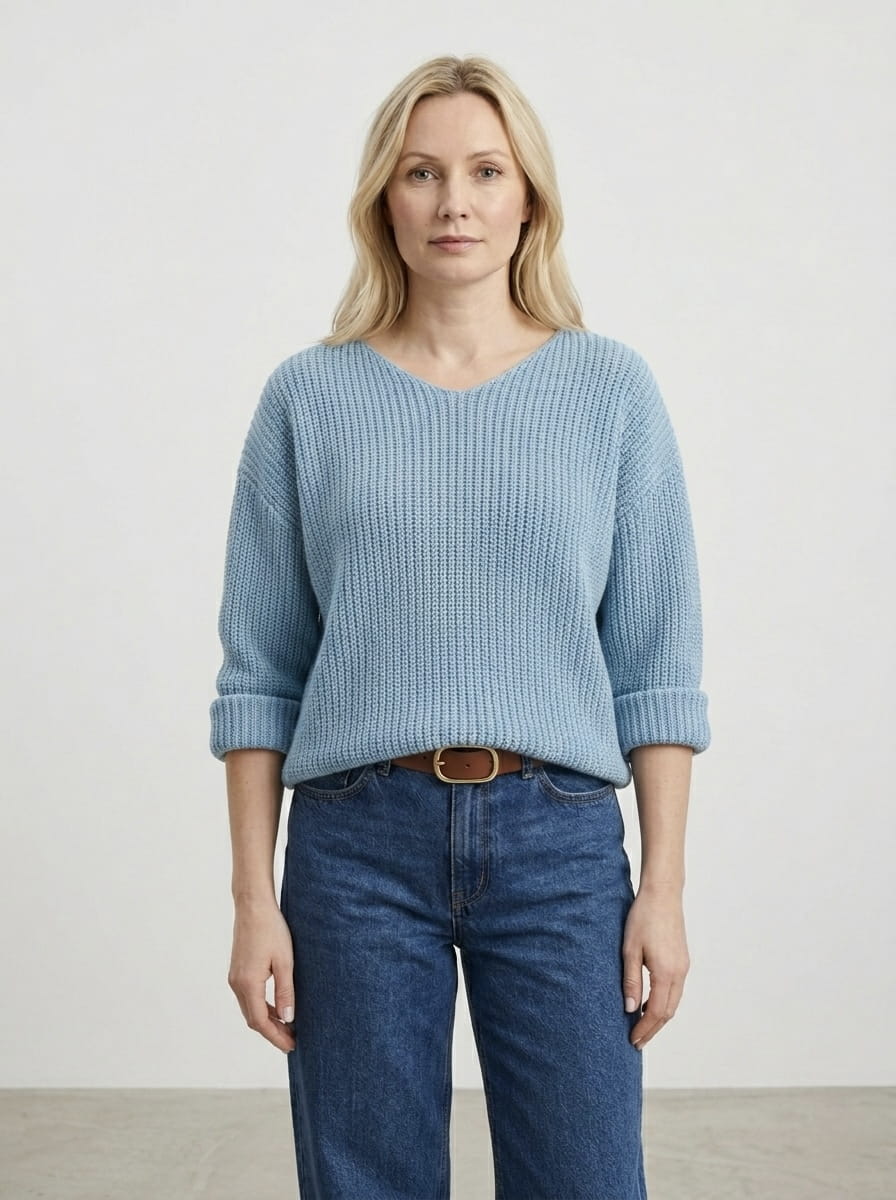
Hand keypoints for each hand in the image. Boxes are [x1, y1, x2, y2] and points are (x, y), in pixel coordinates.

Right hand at [227, 897, 295, 1053]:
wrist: (253, 906)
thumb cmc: (272, 929)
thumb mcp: (285, 961)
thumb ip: (285, 991)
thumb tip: (288, 1019)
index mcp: (248, 983)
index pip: (260, 1021)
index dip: (276, 1037)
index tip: (291, 1046)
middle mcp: (236, 984)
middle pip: (253, 1019)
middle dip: (272, 1032)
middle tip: (292, 1041)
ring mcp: (235, 977)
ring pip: (250, 1009)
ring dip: (267, 1020)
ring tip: (288, 1027)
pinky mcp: (237, 971)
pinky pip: (248, 997)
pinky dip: (262, 1007)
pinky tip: (277, 1008)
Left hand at [621, 886, 689, 1049]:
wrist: (663, 894)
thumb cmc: (643, 918)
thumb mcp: (630, 950)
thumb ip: (631, 981)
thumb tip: (630, 1009)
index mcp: (666, 973)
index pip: (656, 1012)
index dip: (645, 1029)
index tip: (632, 1041)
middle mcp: (679, 973)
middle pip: (668, 1012)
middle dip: (652, 1029)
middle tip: (637, 1041)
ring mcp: (683, 966)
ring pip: (673, 1002)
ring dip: (659, 1017)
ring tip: (641, 1026)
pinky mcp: (682, 960)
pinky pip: (675, 990)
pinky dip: (664, 1002)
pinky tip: (649, 1002)